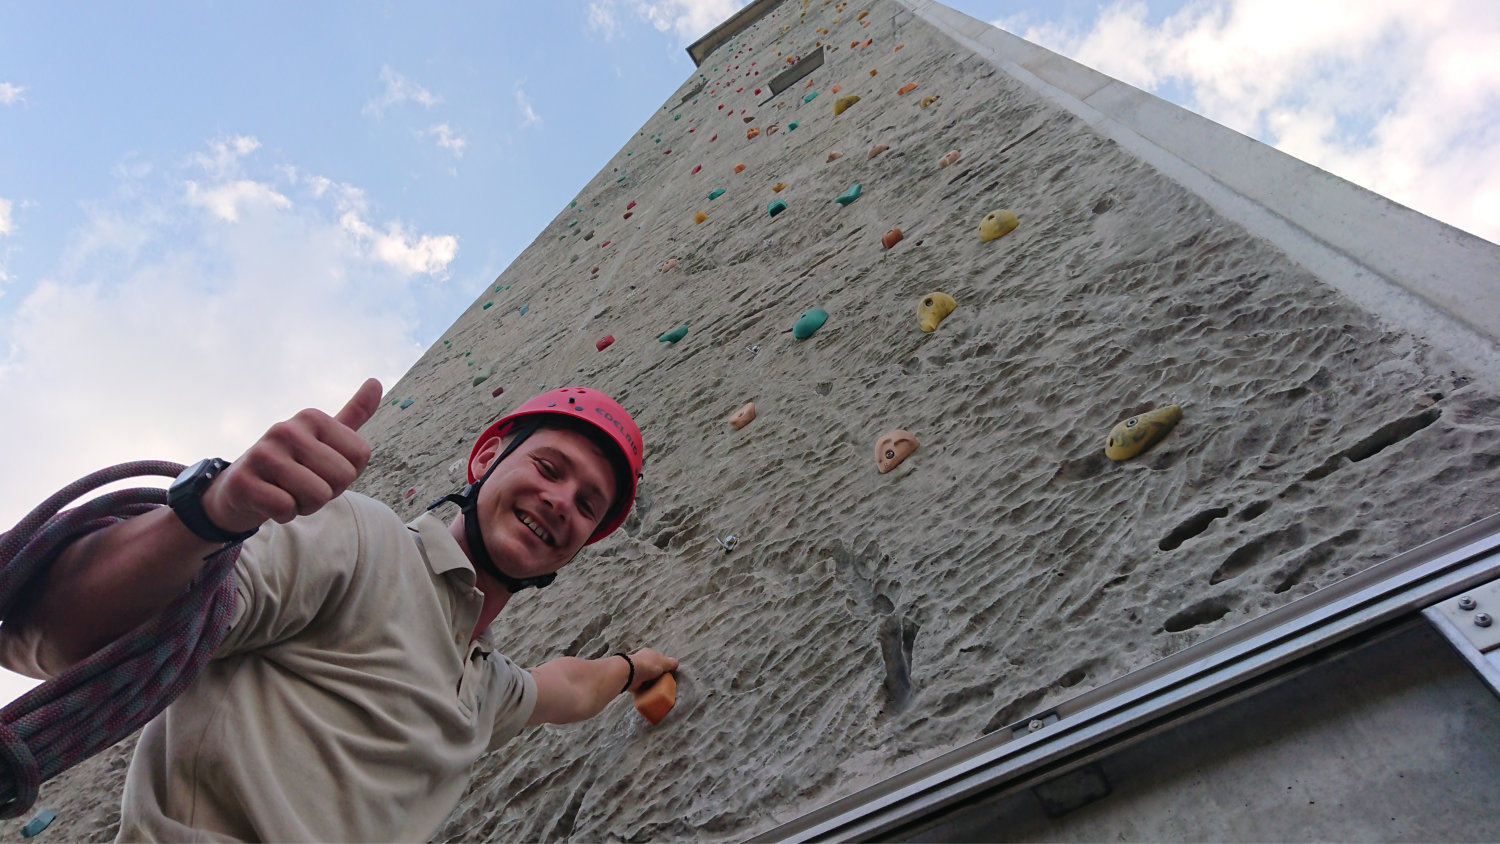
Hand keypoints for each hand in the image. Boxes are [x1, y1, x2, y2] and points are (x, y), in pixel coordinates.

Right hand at [203, 378, 382, 532]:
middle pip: (342, 478)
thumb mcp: (325, 438)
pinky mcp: (243, 481)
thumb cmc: (293, 464)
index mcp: (312, 417)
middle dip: (328, 492)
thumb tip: (376, 382)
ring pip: (317, 496)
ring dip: (305, 506)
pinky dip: (284, 514)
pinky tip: (270, 502)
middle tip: (303, 485)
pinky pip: (287, 508)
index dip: (347, 473)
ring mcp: (262, 453)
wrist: (239, 488)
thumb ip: (353, 414)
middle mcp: (286, 429)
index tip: (322, 469)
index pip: (361, 455)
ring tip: (287, 492)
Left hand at [627, 648, 679, 692]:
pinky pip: (641, 685)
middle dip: (658, 676)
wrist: (630, 673)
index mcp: (650, 653)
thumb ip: (671, 663)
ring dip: (651, 683)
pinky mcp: (632, 679)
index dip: (665, 666)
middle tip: (664, 684)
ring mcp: (636, 670)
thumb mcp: (664, 662)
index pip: (659, 659)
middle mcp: (642, 660)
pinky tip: (649, 693)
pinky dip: (644, 689)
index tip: (668, 674)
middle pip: (653, 669)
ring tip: (657, 690)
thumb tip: (676, 663)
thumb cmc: (648, 665)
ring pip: (647, 677)